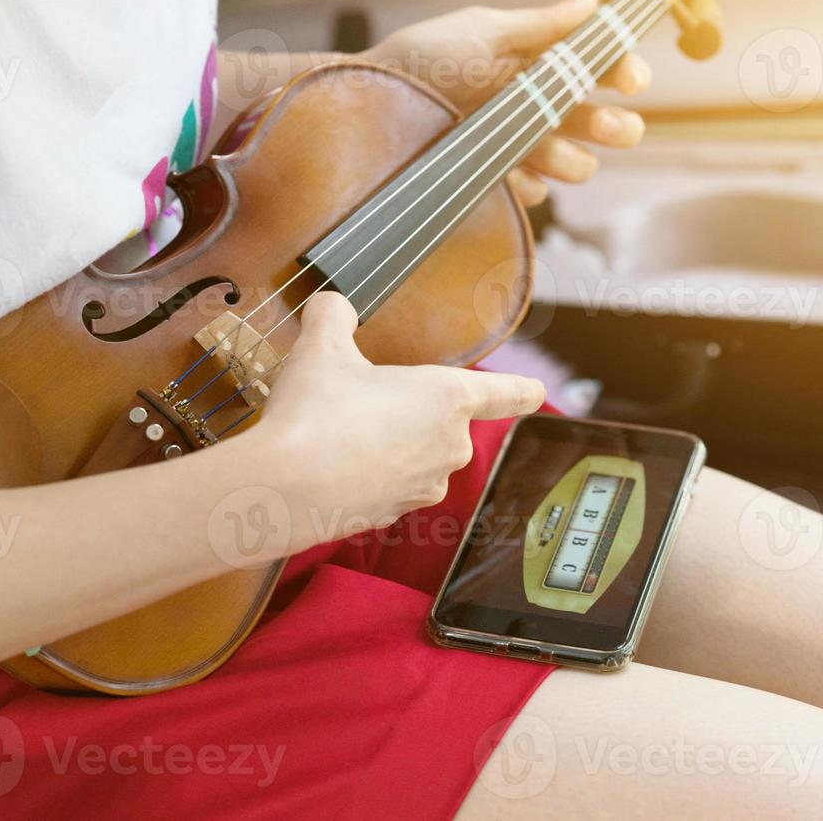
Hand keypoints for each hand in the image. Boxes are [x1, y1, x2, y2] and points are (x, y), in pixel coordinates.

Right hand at [253, 293, 544, 549]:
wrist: (285, 489)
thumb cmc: (316, 414)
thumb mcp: (320, 348)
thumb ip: (333, 316)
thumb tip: (333, 306)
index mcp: (448, 399)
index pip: (504, 393)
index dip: (522, 390)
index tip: (538, 391)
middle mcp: (449, 447)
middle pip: (446, 422)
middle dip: (412, 410)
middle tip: (363, 398)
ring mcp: (423, 486)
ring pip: (417, 454)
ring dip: (391, 443)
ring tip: (340, 430)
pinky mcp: (393, 515)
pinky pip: (390, 484)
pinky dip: (368, 473)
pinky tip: (331, 461)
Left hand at [361, 0, 650, 206]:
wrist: (363, 110)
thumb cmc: (416, 63)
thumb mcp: (479, 33)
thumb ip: (539, 24)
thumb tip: (592, 4)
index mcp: (535, 66)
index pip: (599, 69)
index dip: (623, 72)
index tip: (631, 80)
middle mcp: (532, 109)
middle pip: (600, 124)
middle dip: (613, 127)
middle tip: (606, 128)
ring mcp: (516, 150)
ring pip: (575, 165)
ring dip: (571, 159)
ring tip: (541, 152)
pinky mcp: (495, 185)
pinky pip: (533, 195)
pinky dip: (527, 187)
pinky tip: (505, 175)